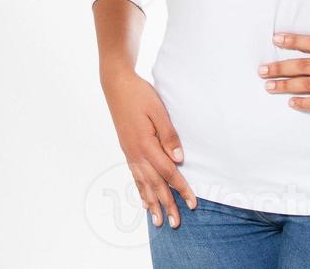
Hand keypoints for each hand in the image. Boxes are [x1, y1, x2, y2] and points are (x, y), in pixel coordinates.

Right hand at [100, 69, 196, 228]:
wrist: (116, 85)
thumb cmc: (140, 95)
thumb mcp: (158, 110)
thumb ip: (169, 135)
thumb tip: (178, 158)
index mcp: (146, 145)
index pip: (169, 173)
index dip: (182, 189)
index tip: (192, 204)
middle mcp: (137, 154)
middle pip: (156, 185)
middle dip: (167, 205)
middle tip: (175, 224)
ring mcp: (130, 154)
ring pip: (143, 184)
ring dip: (152, 203)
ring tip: (158, 221)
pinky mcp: (127, 150)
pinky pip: (134, 176)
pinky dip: (140, 191)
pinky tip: (143, 201)